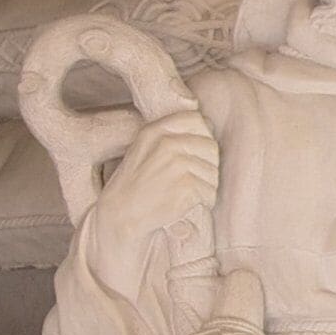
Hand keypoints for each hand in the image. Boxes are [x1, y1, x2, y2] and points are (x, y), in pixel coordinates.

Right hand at [95, 111, 219, 240]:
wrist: (121, 214)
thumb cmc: (135, 184)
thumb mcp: (144, 148)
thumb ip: (171, 134)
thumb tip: (209, 125)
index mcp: (155, 131)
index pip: (198, 120)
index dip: (203, 136)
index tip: (194, 152)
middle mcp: (168, 143)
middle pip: (211, 147)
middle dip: (207, 164)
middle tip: (188, 179)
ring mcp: (179, 164)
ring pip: (214, 172)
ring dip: (206, 185)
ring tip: (184, 193)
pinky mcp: (187, 186)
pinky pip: (211, 192)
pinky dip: (204, 201)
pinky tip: (186, 203)